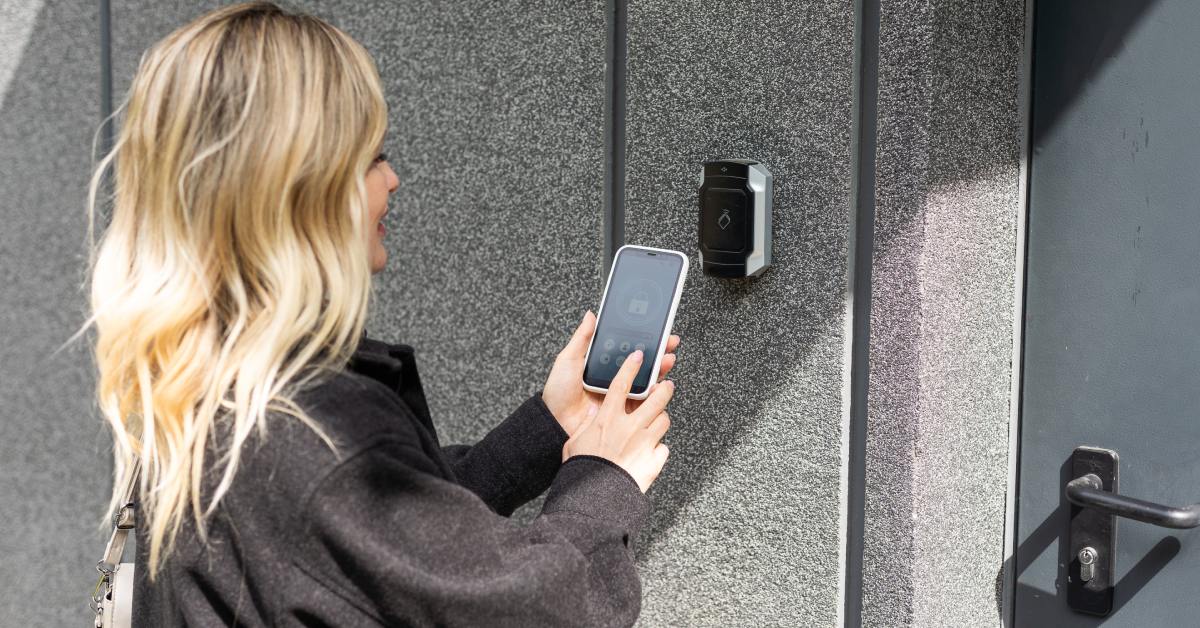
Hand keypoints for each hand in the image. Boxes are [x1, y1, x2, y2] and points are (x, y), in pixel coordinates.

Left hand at [541, 310, 679, 435]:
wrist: (556, 421)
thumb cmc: (559, 392)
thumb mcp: (569, 360)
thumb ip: (582, 338)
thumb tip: (591, 315)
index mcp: (604, 366)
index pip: (628, 348)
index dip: (643, 338)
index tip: (656, 328)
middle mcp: (616, 379)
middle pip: (643, 362)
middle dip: (658, 351)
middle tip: (667, 342)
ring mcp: (622, 395)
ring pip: (648, 380)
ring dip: (660, 368)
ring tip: (666, 359)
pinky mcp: (626, 411)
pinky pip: (645, 401)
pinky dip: (655, 392)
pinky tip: (659, 383)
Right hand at [561, 348, 672, 492]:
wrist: (595, 497)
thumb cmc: (581, 469)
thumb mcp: (574, 441)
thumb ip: (587, 424)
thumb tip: (593, 412)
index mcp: (607, 418)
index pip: (622, 384)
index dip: (632, 367)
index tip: (639, 356)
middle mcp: (629, 426)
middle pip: (655, 398)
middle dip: (664, 387)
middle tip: (666, 384)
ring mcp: (644, 443)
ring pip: (664, 420)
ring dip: (662, 417)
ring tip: (659, 418)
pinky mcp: (654, 460)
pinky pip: (663, 448)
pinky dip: (658, 448)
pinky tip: (652, 451)